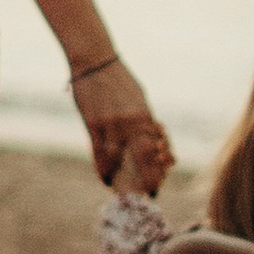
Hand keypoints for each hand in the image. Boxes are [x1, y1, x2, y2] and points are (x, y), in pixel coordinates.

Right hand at [70, 59, 171, 191]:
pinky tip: (105, 179)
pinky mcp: (94, 124)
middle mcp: (131, 122)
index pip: (156, 148)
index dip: (159, 168)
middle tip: (149, 192)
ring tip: (123, 189)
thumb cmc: (118, 79)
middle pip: (142, 157)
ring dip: (121, 177)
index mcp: (145, 115)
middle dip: (147, 177)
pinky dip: (102, 168)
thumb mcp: (138, 98)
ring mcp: (112, 124)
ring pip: (118, 158)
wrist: (95, 61)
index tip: (160, 182)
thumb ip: (143, 119)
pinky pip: (98, 152)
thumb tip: (151, 137)